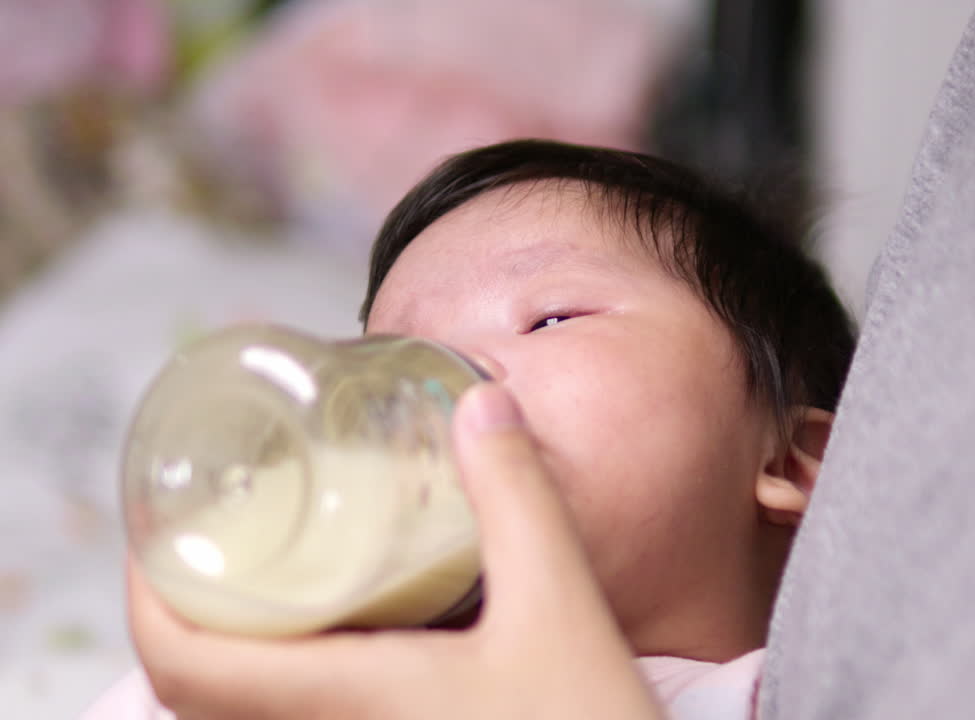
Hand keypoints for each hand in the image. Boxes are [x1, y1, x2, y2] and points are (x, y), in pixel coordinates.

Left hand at [128, 382, 663, 719]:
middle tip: (220, 531)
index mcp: (347, 698)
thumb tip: (479, 405)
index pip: (184, 664)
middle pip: (198, 690)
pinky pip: (304, 718)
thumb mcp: (561, 608)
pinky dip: (290, 669)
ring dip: (233, 642)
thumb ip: (518, 501)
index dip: (148, 594)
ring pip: (247, 711)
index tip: (159, 527)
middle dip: (186, 607)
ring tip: (270, 566)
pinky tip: (351, 625)